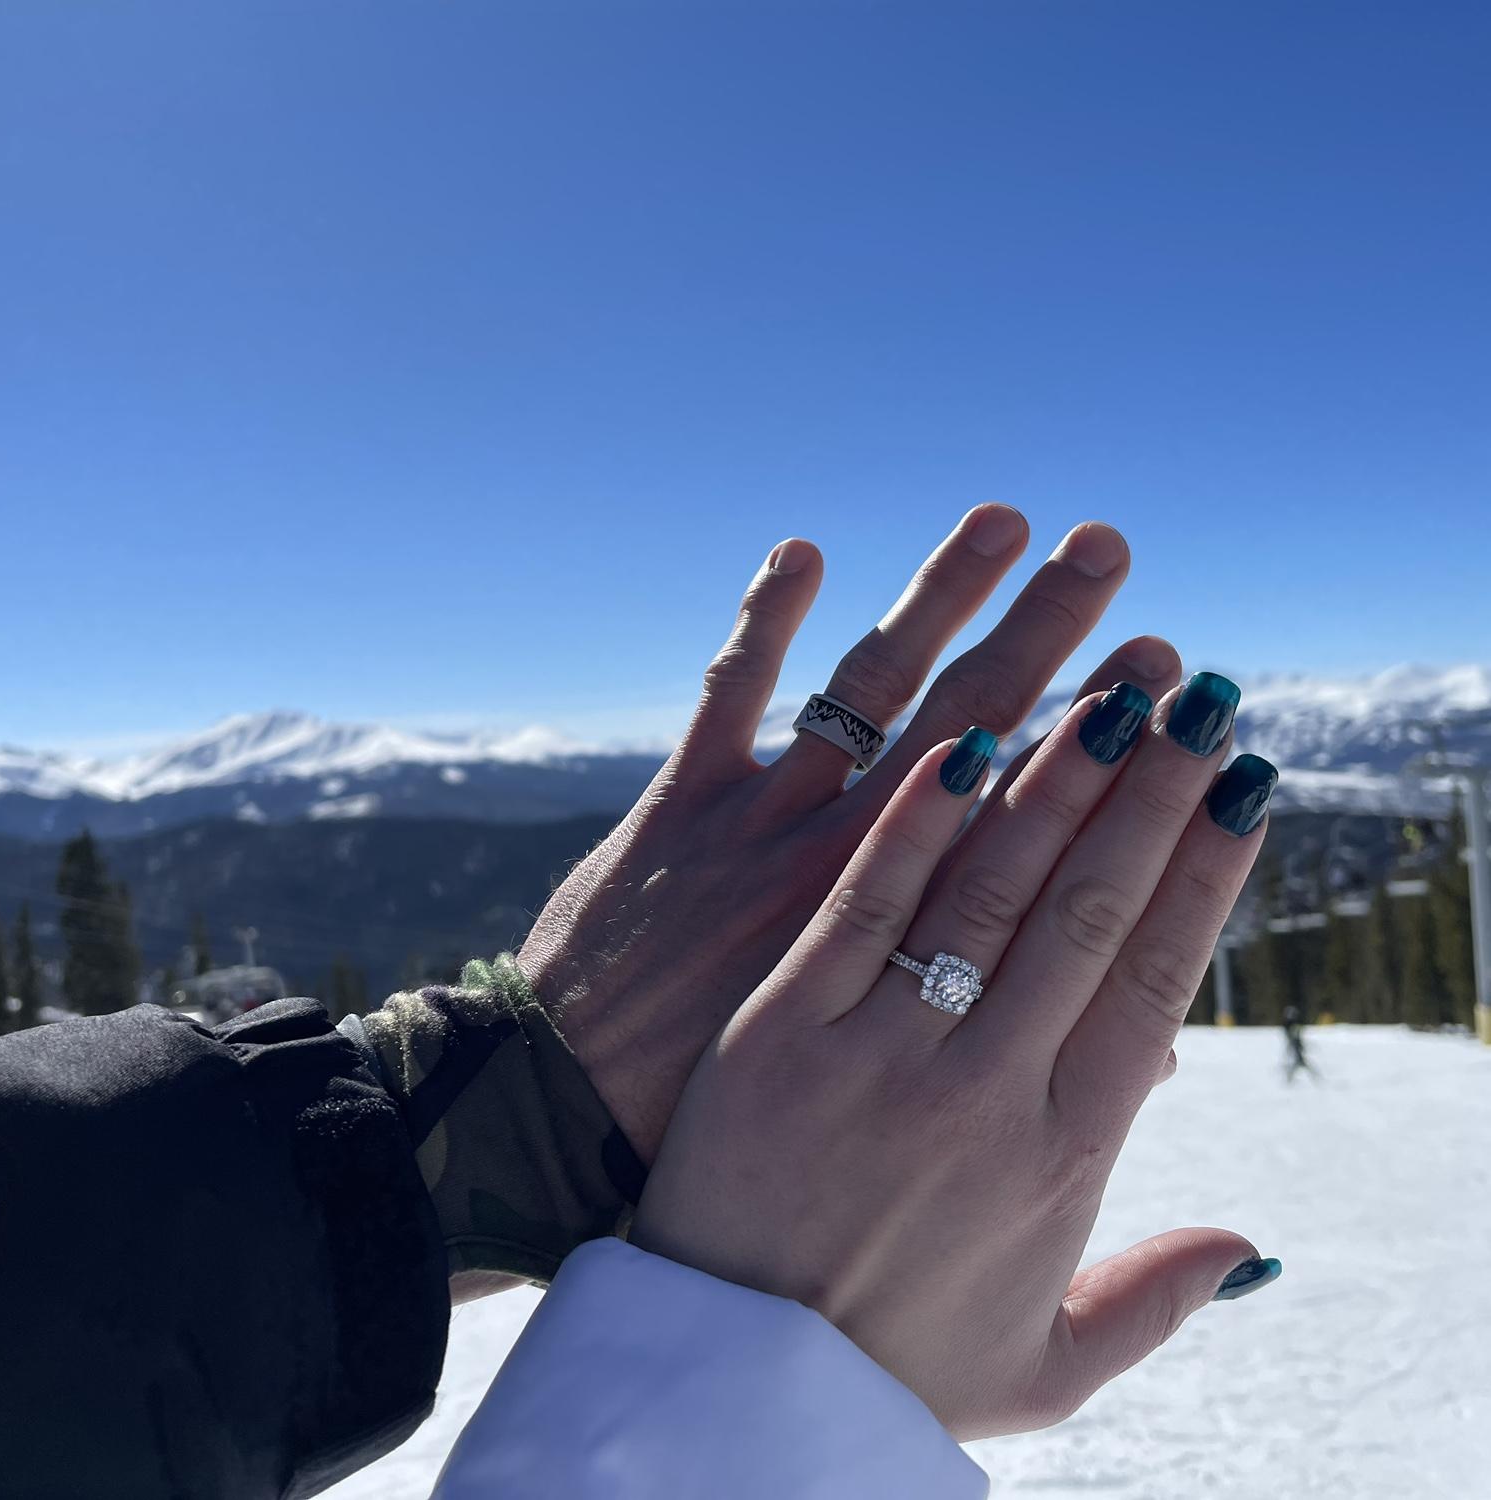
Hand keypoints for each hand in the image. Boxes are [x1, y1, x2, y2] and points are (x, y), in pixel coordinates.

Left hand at [521, 506, 1183, 1160]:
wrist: (577, 1120)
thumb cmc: (750, 1139)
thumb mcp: (894, 1108)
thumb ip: (1031, 1074)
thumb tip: (1159, 1066)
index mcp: (921, 954)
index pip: (1051, 837)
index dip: (1130, 769)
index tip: (1193, 709)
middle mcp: (858, 873)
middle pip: (981, 735)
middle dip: (1061, 650)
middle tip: (1122, 573)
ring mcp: (770, 829)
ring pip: (874, 692)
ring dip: (942, 600)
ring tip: (1011, 523)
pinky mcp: (685, 805)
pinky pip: (732, 696)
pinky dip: (764, 622)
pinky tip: (802, 549)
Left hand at [631, 681, 1278, 1437]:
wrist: (729, 1380)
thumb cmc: (890, 1366)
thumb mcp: (1046, 1365)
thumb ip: (1154, 1298)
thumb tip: (1254, 1246)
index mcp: (1065, 1158)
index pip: (1159, 979)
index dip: (1207, 871)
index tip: (1245, 785)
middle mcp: (987, 1090)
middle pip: (1089, 908)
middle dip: (1150, 791)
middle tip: (1196, 692)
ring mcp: (879, 1051)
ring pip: (986, 889)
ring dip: (1053, 778)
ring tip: (1106, 688)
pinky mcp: (778, 1029)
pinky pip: (858, 906)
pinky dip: (910, 824)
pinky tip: (957, 745)